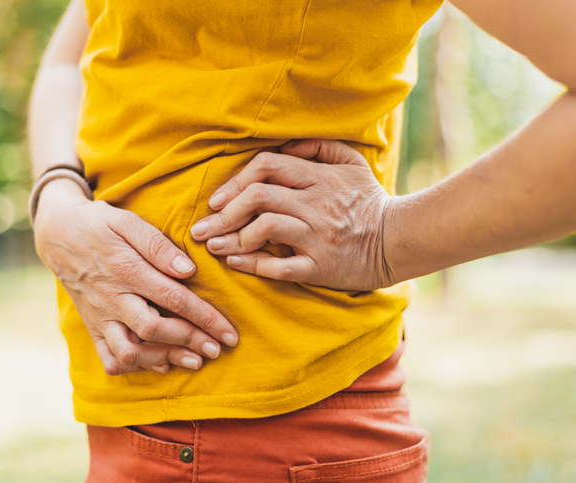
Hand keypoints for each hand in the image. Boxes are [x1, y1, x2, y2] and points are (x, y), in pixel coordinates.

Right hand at [34, 179, 238, 375]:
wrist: (57, 234)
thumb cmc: (99, 224)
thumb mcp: (127, 222)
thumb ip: (157, 245)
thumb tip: (188, 270)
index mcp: (127, 270)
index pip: (174, 299)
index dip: (206, 318)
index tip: (229, 332)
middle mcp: (113, 298)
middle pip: (154, 329)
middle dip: (190, 342)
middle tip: (218, 349)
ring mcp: (100, 316)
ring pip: (130, 351)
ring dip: (164, 359)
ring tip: (194, 360)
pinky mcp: (92, 326)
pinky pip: (109, 357)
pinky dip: (134, 366)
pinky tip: (159, 363)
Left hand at [190, 139, 395, 290]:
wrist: (398, 239)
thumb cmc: (367, 200)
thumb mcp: (350, 162)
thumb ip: (316, 147)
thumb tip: (282, 145)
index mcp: (319, 178)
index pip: (267, 167)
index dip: (235, 181)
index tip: (216, 200)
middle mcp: (316, 205)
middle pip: (259, 198)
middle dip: (223, 213)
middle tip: (201, 228)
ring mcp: (318, 236)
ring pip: (266, 229)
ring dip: (234, 237)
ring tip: (214, 245)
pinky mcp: (320, 266)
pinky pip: (280, 266)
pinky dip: (252, 264)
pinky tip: (234, 262)